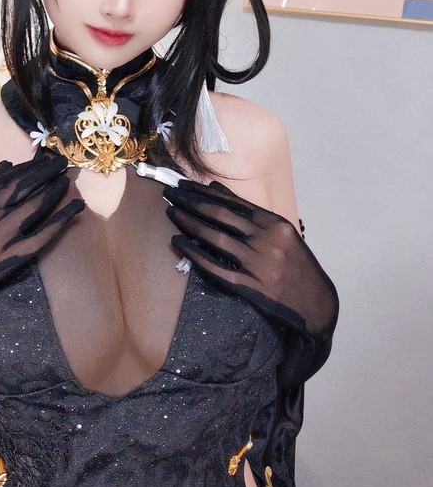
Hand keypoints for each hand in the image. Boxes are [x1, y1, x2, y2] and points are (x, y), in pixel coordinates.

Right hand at [0, 153, 83, 438]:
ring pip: (32, 207)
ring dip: (54, 190)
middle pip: (19, 187)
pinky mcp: (4, 261)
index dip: (27, 165)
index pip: (3, 177)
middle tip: (62, 161)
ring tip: (68, 179)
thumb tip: (7, 166)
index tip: (44, 158)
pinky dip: (60, 221)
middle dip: (44, 171)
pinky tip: (76, 209)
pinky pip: (39, 236)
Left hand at [165, 180, 337, 381]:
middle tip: (170, 193)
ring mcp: (257, 264)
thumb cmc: (296, 263)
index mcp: (274, 223)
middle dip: (190, 202)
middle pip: (220, 216)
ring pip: (214, 238)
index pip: (232, 202)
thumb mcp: (280, 232)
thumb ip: (249, 211)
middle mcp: (265, 240)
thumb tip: (215, 188)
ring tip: (171, 212)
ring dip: (189, 223)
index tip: (184, 184)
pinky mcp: (248, 286)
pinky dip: (194, 254)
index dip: (204, 192)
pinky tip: (178, 242)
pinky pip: (215, 267)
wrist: (315, 302)